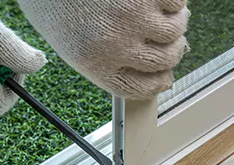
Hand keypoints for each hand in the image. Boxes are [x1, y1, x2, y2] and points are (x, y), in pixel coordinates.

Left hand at [17, 0, 188, 98]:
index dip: (158, 81)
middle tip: (166, 36)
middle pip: (166, 59)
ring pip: (176, 28)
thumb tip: (150, 72)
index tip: (164, 74)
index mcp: (94, 63)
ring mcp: (134, 16)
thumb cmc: (56, 0)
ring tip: (156, 8)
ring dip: (175, 19)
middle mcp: (116, 44)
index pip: (142, 87)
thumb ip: (104, 59)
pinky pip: (177, 1)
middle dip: (172, 47)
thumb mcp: (70, 39)